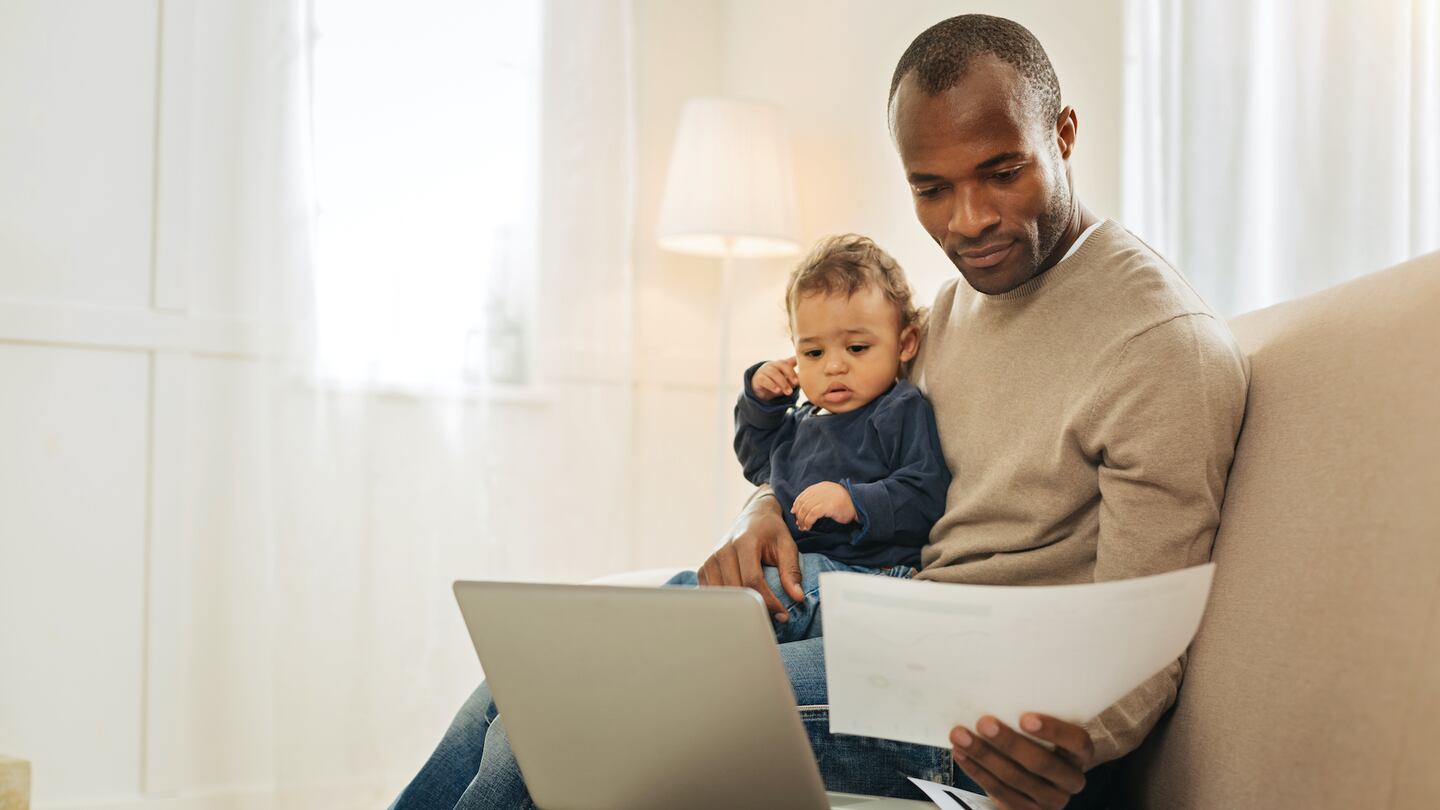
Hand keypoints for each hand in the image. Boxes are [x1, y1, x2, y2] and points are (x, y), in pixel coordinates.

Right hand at [696, 493, 804, 622]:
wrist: (753, 516)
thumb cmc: (771, 532)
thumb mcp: (786, 545)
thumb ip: (791, 571)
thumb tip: (797, 597)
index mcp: (744, 541)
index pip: (752, 580)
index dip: (768, 601)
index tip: (783, 614)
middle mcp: (723, 550)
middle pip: (736, 590)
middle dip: (756, 608)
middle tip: (773, 618)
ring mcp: (711, 559)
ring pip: (722, 595)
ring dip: (740, 608)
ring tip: (759, 614)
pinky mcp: (704, 567)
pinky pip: (712, 593)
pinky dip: (725, 603)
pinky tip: (741, 606)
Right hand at [750, 357, 798, 400]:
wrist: (759, 389)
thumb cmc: (776, 383)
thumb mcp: (786, 382)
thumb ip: (793, 380)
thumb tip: (802, 381)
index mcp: (782, 364)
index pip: (791, 360)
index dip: (797, 361)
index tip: (803, 366)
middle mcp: (773, 365)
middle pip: (782, 365)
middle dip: (790, 374)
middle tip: (796, 383)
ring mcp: (765, 370)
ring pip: (774, 373)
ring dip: (782, 383)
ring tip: (788, 392)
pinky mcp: (758, 378)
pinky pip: (764, 380)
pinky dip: (771, 385)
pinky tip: (777, 390)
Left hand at [791, 481, 855, 530]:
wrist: (859, 505)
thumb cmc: (845, 504)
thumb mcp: (830, 497)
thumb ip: (817, 499)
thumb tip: (799, 509)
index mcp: (821, 487)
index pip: (803, 495)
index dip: (797, 505)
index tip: (795, 513)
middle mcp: (821, 490)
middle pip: (803, 502)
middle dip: (799, 514)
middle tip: (799, 523)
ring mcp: (825, 497)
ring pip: (806, 509)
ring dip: (802, 520)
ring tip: (803, 527)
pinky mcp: (828, 506)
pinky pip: (812, 514)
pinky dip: (808, 521)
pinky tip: (809, 527)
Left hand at [950, 713, 1094, 809]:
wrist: (1038, 782)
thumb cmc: (1039, 745)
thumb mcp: (1045, 733)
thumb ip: (1031, 720)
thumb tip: (997, 693)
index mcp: (1079, 755)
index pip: (1076, 742)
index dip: (1053, 731)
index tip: (1025, 718)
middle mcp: (1070, 780)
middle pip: (1041, 763)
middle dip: (1009, 742)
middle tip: (984, 723)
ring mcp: (1049, 801)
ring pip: (1014, 778)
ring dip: (983, 755)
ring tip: (961, 736)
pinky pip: (999, 791)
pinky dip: (977, 771)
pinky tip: (962, 754)